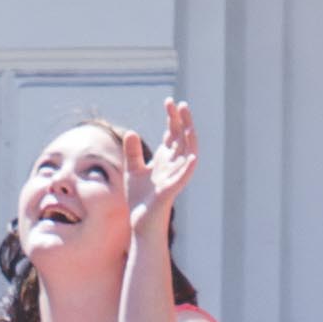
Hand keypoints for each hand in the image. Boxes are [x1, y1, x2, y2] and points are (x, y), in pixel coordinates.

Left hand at [132, 102, 199, 223]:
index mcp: (165, 159)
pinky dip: (188, 167)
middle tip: (179, 104)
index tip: (169, 101)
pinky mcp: (171, 190)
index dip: (172, 118)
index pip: (172, 134)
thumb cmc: (140, 197)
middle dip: (181, 122)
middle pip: (181, 139)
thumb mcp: (133, 169)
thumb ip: (133, 152)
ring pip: (187, 153)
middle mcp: (173, 165)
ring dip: (188, 138)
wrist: (140, 220)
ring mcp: (174, 176)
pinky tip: (191, 156)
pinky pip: (183, 177)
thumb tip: (131, 132)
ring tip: (187, 122)